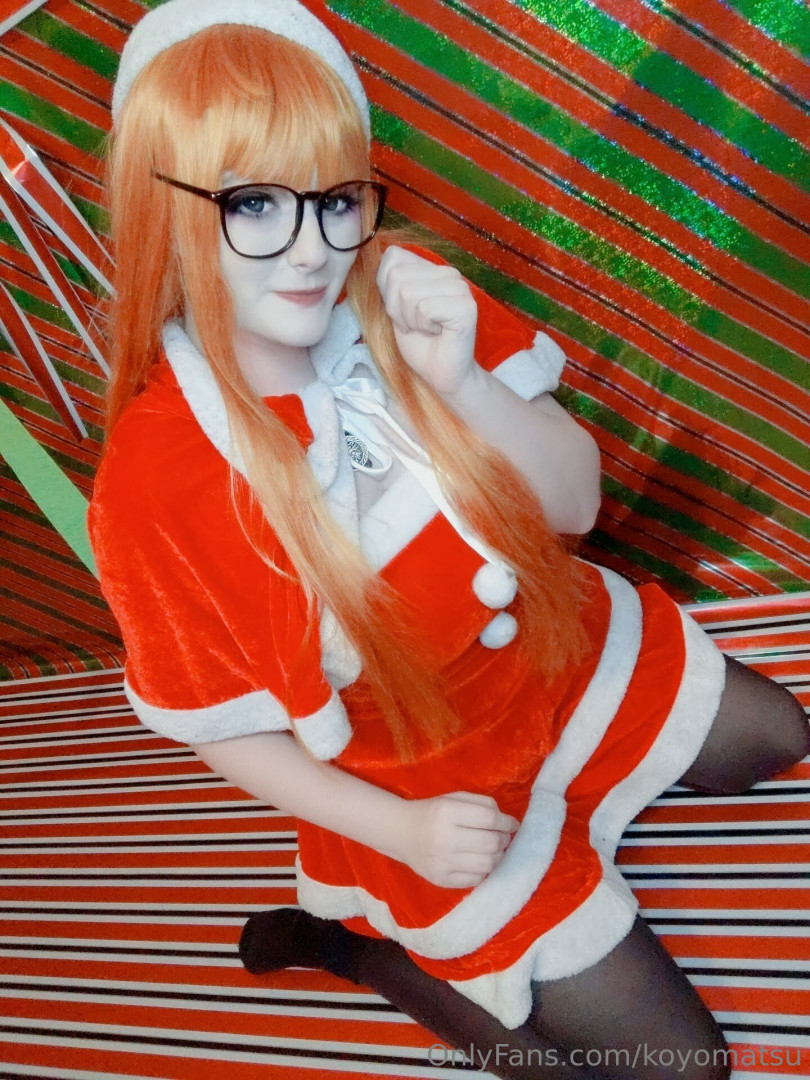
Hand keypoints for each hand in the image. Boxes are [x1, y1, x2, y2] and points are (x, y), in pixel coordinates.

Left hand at [376, 246, 479, 396]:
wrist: (442, 375)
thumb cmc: (420, 344)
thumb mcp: (396, 308)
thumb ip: (390, 282)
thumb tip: (379, 256)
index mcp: (432, 269)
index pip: (392, 257)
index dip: (386, 288)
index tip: (401, 312)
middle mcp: (448, 273)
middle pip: (397, 275)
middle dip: (396, 308)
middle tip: (414, 325)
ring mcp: (460, 288)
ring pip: (408, 292)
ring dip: (410, 319)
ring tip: (425, 329)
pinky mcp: (466, 307)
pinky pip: (424, 308)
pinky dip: (423, 326)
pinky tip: (437, 333)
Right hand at [397, 791, 518, 888]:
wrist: (401, 833)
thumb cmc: (432, 812)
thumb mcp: (454, 798)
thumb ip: (482, 804)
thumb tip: (508, 823)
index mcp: (447, 812)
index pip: (489, 818)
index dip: (506, 822)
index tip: (512, 824)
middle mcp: (444, 838)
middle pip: (491, 843)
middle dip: (505, 840)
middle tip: (504, 837)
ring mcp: (442, 862)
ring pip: (488, 864)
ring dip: (498, 856)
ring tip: (494, 850)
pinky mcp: (442, 880)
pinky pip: (476, 879)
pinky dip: (484, 870)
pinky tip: (479, 861)